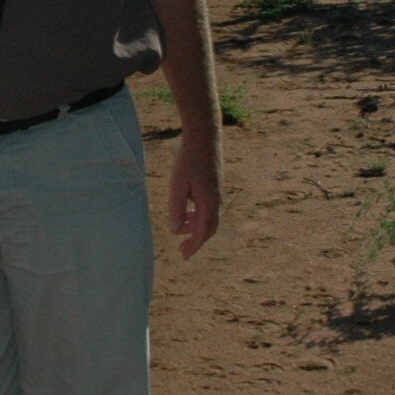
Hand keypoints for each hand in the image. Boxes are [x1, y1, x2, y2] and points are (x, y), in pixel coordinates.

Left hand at [167, 133, 221, 259]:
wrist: (204, 138)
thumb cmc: (188, 160)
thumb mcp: (177, 185)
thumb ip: (176, 209)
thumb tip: (176, 231)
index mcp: (208, 203)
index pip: (202, 233)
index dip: (193, 246)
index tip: (184, 257)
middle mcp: (217, 201)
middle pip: (209, 229)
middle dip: (196, 241)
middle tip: (182, 251)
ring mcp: (218, 193)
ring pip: (210, 219)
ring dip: (196, 228)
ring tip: (181, 231)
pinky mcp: (216, 186)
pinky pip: (209, 209)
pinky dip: (199, 216)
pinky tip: (187, 212)